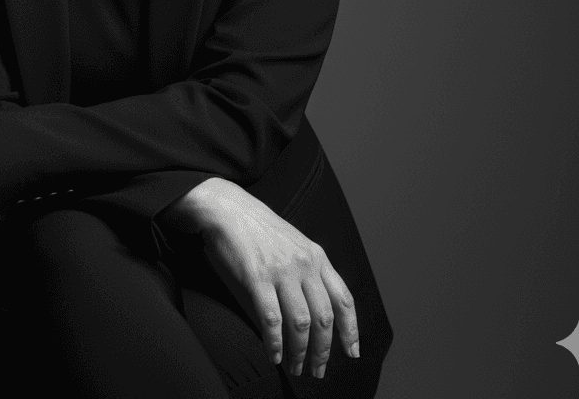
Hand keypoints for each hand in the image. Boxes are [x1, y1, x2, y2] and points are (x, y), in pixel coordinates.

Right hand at [161, 177, 358, 378]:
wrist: (227, 208)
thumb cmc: (258, 228)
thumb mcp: (293, 243)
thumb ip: (307, 273)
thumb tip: (313, 315)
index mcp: (316, 256)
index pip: (343, 299)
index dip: (351, 330)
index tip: (352, 352)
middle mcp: (304, 264)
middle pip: (324, 318)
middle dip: (323, 351)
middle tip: (318, 370)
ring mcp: (281, 270)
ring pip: (301, 323)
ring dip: (300, 352)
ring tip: (295, 367)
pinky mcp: (256, 277)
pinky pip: (271, 319)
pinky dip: (275, 343)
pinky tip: (274, 355)